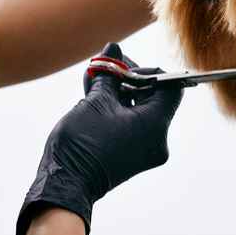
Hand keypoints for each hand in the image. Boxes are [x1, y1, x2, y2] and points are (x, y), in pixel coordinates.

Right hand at [16, 43, 183, 234]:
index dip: (148, 71)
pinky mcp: (133, 155)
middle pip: (154, 97)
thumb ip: (109, 74)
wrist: (65, 185)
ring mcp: (146, 150)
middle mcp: (158, 140)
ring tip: (95, 81)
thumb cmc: (81, 144)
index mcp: (155, 126)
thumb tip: (113, 49)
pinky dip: (118, 110)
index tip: (123, 68)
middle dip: (128, 79)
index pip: (170, 87)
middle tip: (106, 68)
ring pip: (140, 110)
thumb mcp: (95, 101)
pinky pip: (132, 124)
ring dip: (119, 92)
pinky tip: (96, 97)